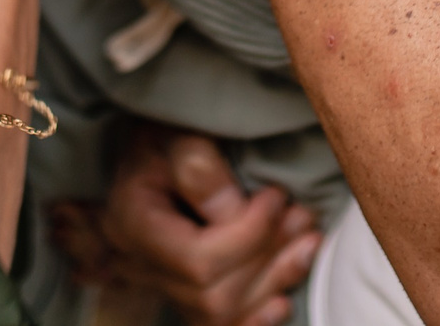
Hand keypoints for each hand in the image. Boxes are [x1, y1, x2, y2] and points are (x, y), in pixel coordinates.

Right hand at [94, 125, 321, 325]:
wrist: (158, 145)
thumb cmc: (167, 131)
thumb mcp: (177, 131)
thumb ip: (199, 166)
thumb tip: (231, 211)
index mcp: (133, 224)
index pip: (197, 261)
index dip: (248, 237)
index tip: (275, 197)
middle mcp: (140, 265)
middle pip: (212, 296)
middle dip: (268, 258)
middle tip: (302, 217)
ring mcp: (161, 285)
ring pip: (221, 315)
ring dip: (274, 280)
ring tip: (306, 240)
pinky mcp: (185, 292)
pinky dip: (256, 319)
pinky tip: (281, 298)